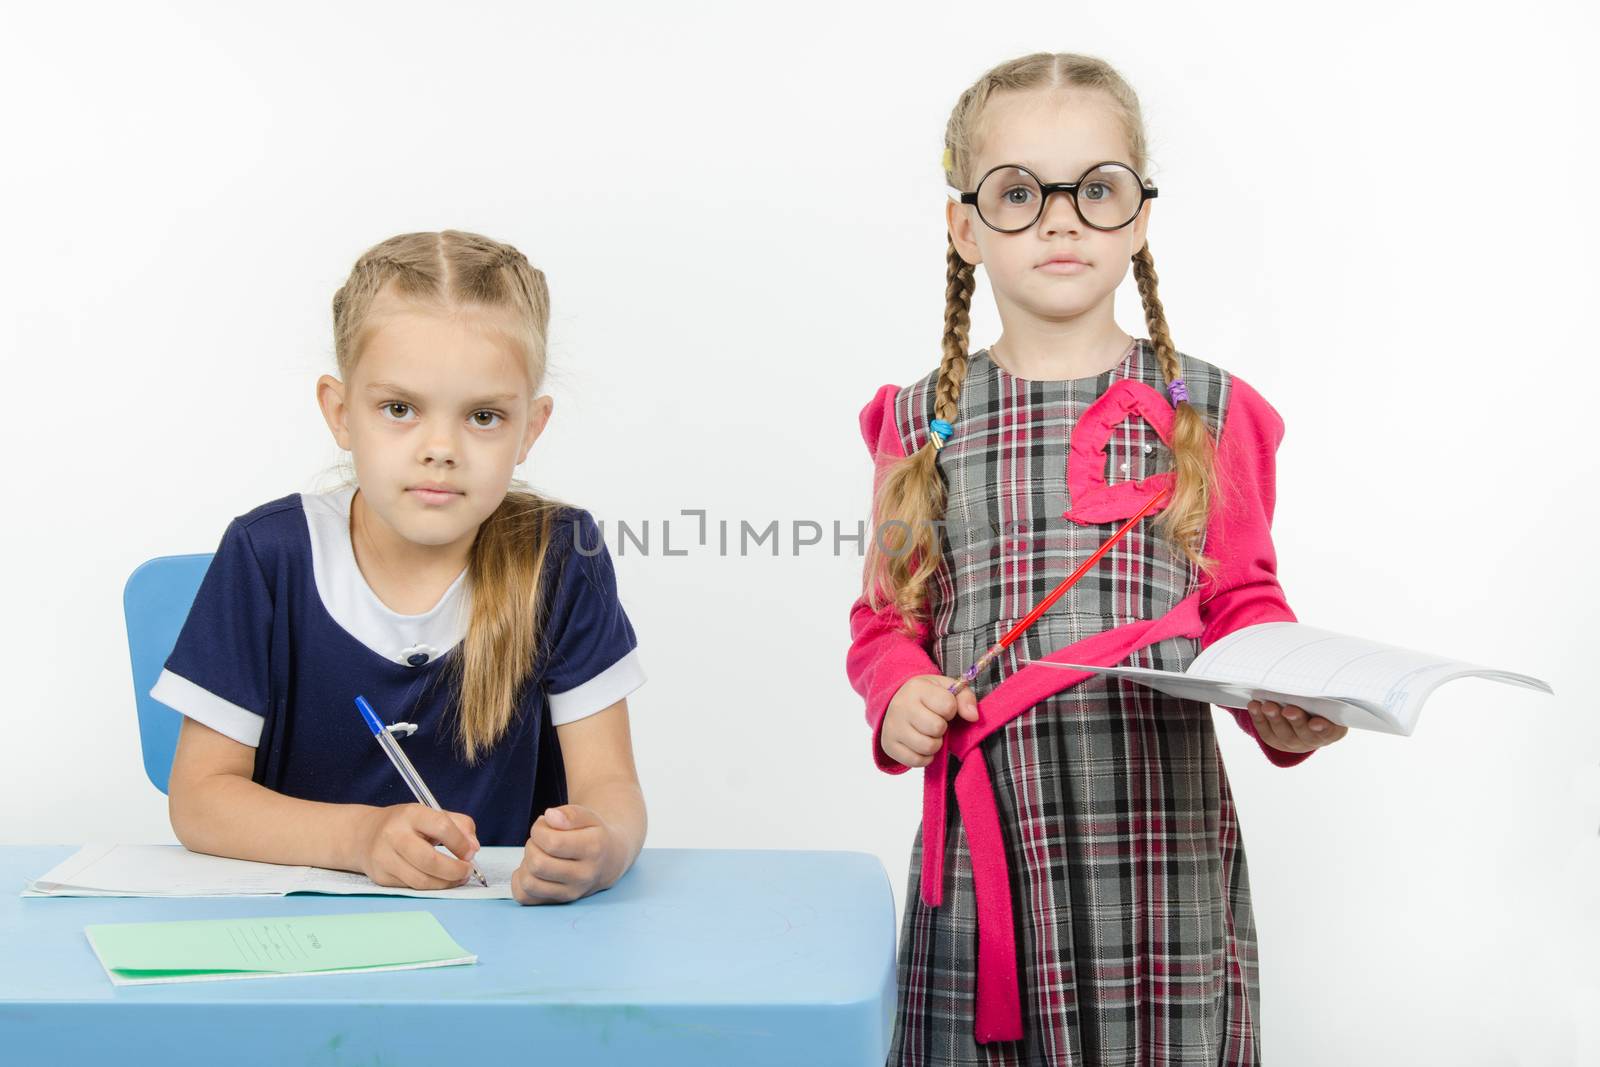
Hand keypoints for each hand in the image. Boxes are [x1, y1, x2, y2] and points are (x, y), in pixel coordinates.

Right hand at [357, 804, 478, 889]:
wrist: (364, 834)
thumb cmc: (406, 825)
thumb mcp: (432, 814)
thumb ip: (460, 825)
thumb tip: (473, 848)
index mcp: (411, 814)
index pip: (441, 826)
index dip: (461, 843)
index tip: (471, 852)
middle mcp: (394, 834)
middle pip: (430, 860)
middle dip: (455, 870)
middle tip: (467, 871)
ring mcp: (384, 857)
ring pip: (421, 880)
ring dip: (445, 883)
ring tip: (457, 878)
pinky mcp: (381, 877)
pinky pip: (412, 887)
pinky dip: (430, 887)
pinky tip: (438, 880)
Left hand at [512, 804, 613, 904]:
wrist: (608, 861)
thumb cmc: (592, 835)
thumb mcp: (588, 817)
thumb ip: (570, 814)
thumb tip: (550, 817)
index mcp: (593, 849)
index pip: (552, 843)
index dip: (539, 830)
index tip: (544, 825)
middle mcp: (583, 876)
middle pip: (538, 864)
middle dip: (531, 846)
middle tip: (541, 840)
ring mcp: (570, 893)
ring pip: (528, 883)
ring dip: (526, 864)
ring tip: (539, 855)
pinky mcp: (557, 903)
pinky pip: (524, 897)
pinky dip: (520, 881)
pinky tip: (533, 870)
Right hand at [881, 674, 980, 768]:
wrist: (896, 702)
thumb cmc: (927, 697)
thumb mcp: (947, 688)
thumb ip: (965, 698)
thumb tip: (973, 717)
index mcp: (917, 688)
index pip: (948, 705)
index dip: (951, 710)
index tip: (944, 708)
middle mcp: (901, 706)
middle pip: (936, 727)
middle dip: (942, 728)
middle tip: (936, 723)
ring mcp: (892, 727)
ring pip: (927, 747)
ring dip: (935, 744)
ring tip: (929, 734)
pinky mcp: (889, 745)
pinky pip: (916, 761)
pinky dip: (925, 757)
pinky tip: (921, 745)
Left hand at [1249, 699, 1347, 752]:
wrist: (1304, 717)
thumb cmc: (1319, 703)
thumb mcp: (1325, 699)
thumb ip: (1323, 693)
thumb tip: (1316, 672)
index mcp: (1332, 730)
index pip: (1330, 732)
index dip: (1323, 728)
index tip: (1315, 722)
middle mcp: (1313, 738)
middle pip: (1305, 734)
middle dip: (1296, 721)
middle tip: (1288, 710)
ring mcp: (1294, 742)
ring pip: (1284, 734)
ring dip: (1275, 719)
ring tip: (1267, 706)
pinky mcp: (1276, 740)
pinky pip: (1266, 732)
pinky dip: (1259, 719)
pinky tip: (1255, 706)